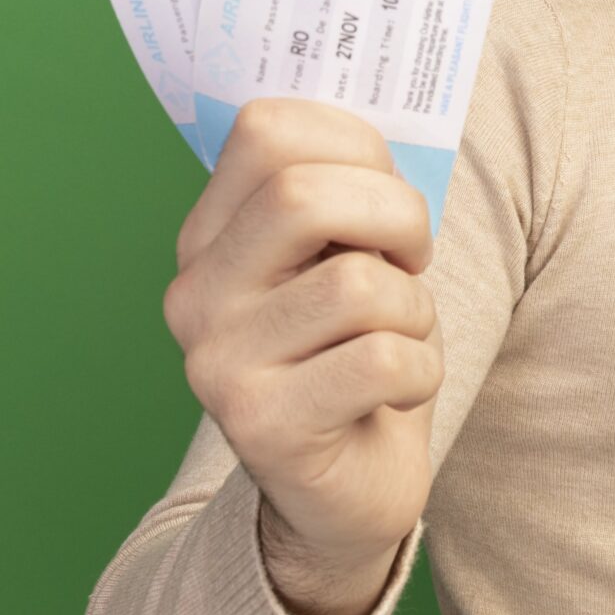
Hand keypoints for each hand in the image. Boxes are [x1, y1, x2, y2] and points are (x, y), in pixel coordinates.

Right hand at [160, 98, 443, 614]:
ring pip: (359, 285)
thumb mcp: (345, 260)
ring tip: (397, 340)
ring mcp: (219, 363)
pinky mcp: (263, 426)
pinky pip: (382, 360)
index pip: (266, 131)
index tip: (384, 196)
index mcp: (210, 238)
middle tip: (411, 261)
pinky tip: (395, 394)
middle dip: (395, 217)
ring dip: (414, 311)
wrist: (339, 496)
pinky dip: (418, 372)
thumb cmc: (356, 357)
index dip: (354, 146)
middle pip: (304, 195)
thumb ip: (344, 193)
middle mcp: (196, 295)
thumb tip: (382, 118)